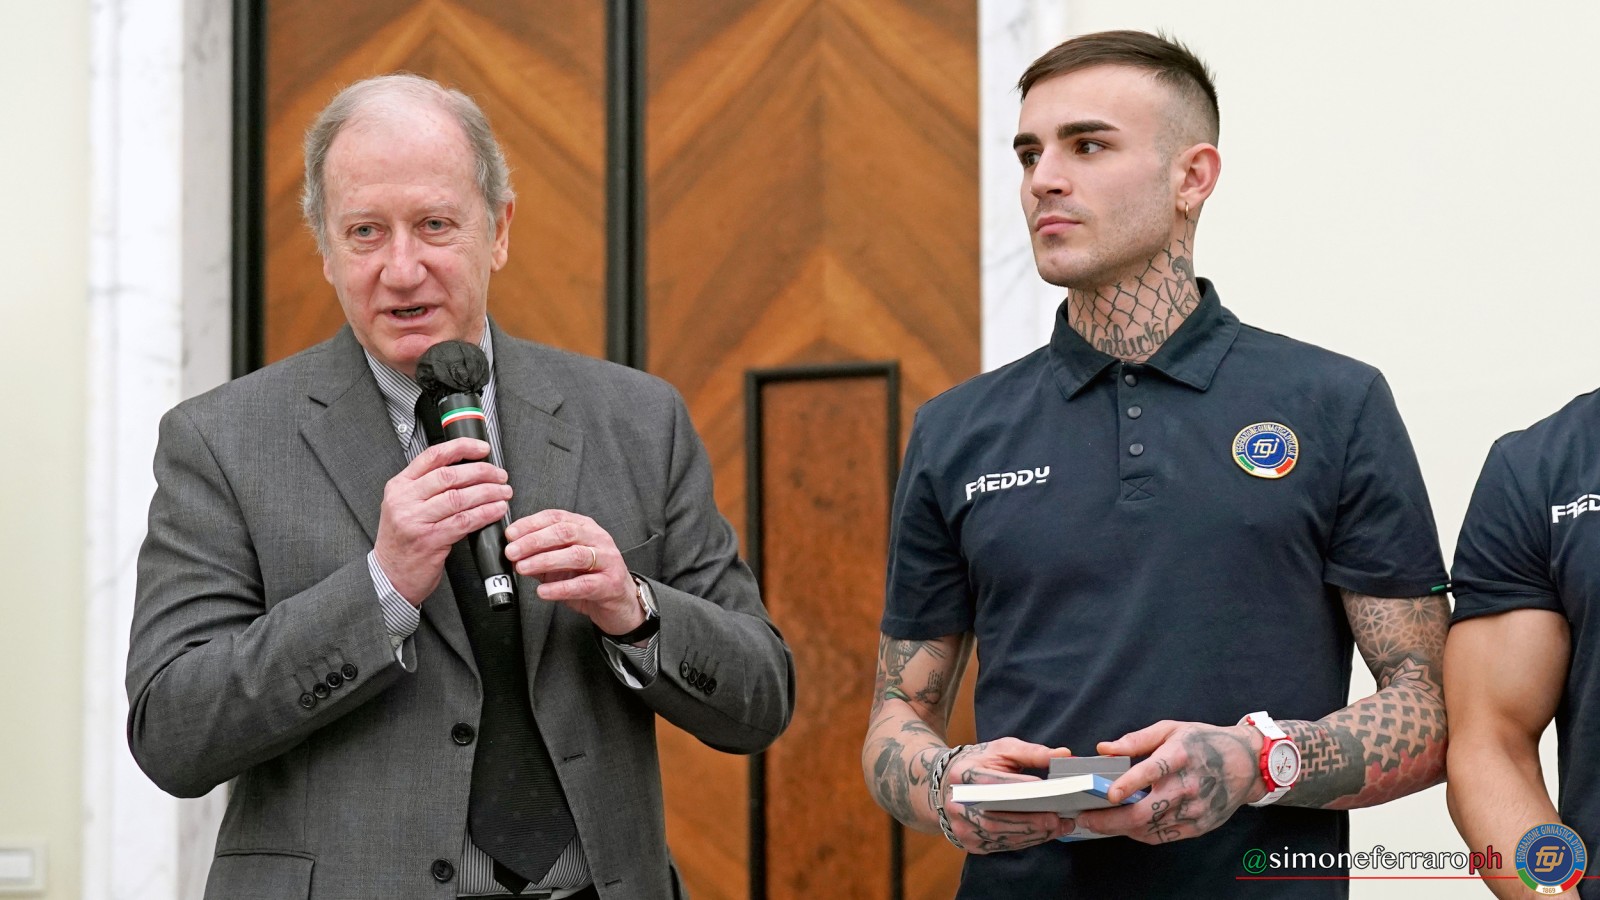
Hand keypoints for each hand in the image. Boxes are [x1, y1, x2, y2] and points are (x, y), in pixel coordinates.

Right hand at [373, 438, 510, 605]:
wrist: (390, 575)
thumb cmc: (403, 541)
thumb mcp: (404, 506)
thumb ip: (427, 487)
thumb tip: (468, 470)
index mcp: (399, 486)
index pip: (432, 457)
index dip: (461, 448)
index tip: (483, 449)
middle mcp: (405, 500)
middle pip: (449, 475)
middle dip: (482, 472)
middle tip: (500, 476)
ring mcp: (415, 520)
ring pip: (459, 497)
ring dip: (488, 493)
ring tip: (504, 493)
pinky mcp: (430, 540)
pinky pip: (464, 521)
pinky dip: (485, 513)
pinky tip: (497, 510)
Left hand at [504, 510, 640, 634]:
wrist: (619, 602)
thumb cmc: (590, 579)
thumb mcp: (563, 563)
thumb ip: (541, 556)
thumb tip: (514, 555)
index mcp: (585, 528)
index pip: (556, 517)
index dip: (531, 524)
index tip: (510, 535)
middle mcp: (598, 539)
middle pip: (565, 532)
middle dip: (534, 541)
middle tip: (512, 552)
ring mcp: (607, 560)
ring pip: (575, 555)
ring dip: (544, 560)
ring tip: (523, 568)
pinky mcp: (610, 584)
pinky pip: (583, 584)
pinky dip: (560, 588)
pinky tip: (543, 591)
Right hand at [942, 738, 1075, 853]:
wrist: (946, 785)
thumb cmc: (979, 764)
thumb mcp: (1001, 750)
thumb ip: (1032, 753)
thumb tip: (1064, 755)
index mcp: (964, 775)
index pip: (994, 784)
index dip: (1021, 788)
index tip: (1048, 791)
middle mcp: (958, 804)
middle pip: (995, 817)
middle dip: (1029, 820)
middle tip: (1058, 818)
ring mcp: (962, 826)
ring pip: (1000, 835)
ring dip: (1032, 834)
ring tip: (1058, 826)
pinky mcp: (971, 843)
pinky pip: (1002, 845)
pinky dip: (1026, 841)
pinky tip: (1044, 833)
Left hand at [1073, 720, 1263, 843]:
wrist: (1247, 764)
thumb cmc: (1204, 742)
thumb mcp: (1171, 730)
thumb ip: (1135, 740)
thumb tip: (1104, 749)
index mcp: (1180, 756)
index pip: (1152, 772)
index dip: (1130, 783)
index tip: (1109, 794)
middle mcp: (1188, 786)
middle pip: (1145, 812)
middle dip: (1111, 819)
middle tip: (1086, 818)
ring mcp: (1195, 810)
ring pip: (1150, 828)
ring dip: (1121, 828)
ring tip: (1099, 823)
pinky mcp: (1199, 826)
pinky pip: (1163, 837)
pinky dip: (1141, 834)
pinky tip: (1126, 827)